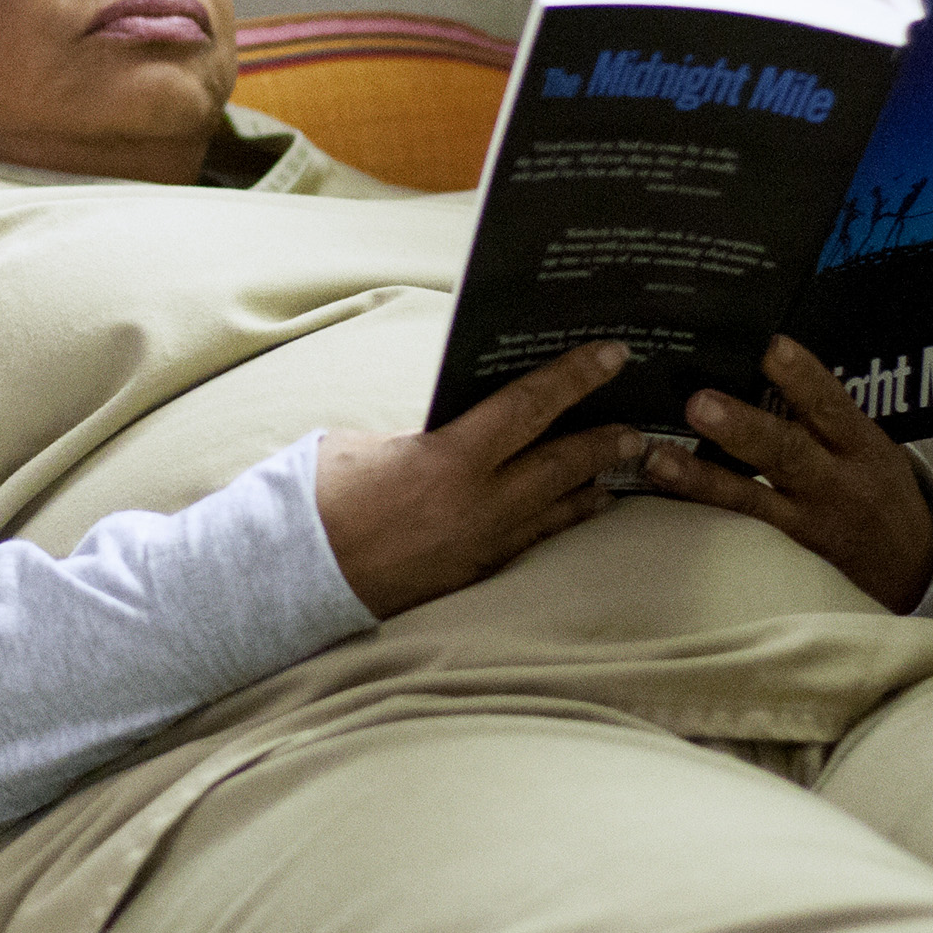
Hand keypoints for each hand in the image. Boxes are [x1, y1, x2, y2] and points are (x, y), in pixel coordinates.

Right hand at [317, 341, 643, 618]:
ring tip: (625, 466)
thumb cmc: (320, 499)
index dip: (575, 376)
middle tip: (639, 424)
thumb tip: (459, 427)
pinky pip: (531, 542)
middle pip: (560, 464)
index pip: (529, 407)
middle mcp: (477, 505)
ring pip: (556, 510)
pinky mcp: (471, 575)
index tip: (613, 354)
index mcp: (448, 459)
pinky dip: (560, 520)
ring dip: (593, 485)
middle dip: (604, 440)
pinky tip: (580, 509)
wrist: (293, 578)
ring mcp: (479, 545)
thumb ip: (424, 435)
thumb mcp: (369, 444)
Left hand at [638, 334, 932, 612]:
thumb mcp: (869, 443)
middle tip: (699, 403)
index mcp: (862, 444)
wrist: (912, 564)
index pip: (832, 405)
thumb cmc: (879, 485)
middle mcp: (836, 481)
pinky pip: (742, 526)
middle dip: (743, 428)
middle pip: (788, 453)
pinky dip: (702, 506)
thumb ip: (826, 413)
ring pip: (753, 497)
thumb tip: (768, 358)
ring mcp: (809, 519)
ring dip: (702, 478)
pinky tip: (664, 493)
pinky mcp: (788, 548)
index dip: (804, 377)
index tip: (773, 346)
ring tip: (660, 459)